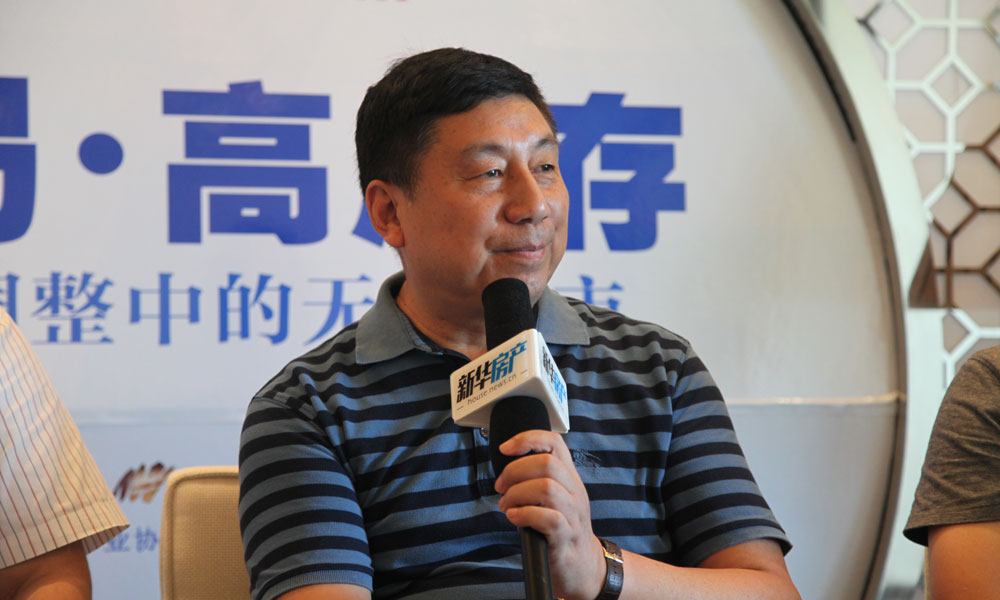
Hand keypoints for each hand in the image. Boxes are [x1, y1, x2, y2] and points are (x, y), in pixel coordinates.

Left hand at [493, 430, 605, 599]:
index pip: (554, 443)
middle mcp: (575, 491)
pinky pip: (548, 518)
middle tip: (501, 488)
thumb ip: (536, 482)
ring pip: (546, 488)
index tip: (505, 449)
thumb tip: (504, 473)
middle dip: (515, 471)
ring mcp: (574, 514)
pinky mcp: (567, 537)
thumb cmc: (560, 531)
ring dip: (517, 494)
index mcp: (570, 478)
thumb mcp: (554, 500)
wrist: (583, 568)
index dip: (528, 438)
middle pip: (547, 463)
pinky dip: (524, 514)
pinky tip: (514, 518)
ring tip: (506, 506)